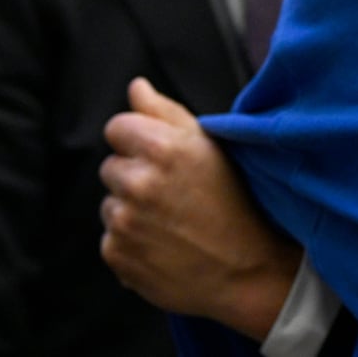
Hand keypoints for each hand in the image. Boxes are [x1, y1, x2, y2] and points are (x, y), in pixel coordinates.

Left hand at [99, 77, 301, 338]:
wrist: (247, 269)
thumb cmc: (235, 201)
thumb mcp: (210, 146)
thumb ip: (166, 112)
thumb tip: (136, 87)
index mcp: (162, 148)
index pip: (117, 127)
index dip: (138, 138)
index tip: (161, 156)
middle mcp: (138, 183)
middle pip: (111, 166)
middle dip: (134, 174)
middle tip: (172, 192)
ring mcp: (125, 222)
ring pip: (110, 204)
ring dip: (130, 209)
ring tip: (170, 221)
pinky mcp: (117, 255)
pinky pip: (110, 238)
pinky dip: (130, 242)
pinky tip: (162, 244)